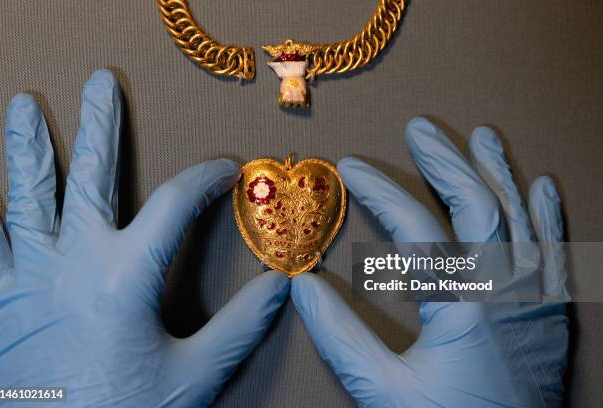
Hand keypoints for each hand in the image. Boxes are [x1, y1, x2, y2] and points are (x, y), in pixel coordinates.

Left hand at [0, 69, 289, 406]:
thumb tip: (281, 285)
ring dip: (26, 149)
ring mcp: (26, 279)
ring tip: (21, 106)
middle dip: (99, 126)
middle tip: (100, 84)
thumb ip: (240, 326)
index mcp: (125, 277)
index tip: (222, 169)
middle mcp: (72, 265)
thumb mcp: (194, 376)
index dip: (205, 179)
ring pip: (24, 199)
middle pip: (89, 178)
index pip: (176, 206)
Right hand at [291, 118, 568, 406]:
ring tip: (482, 136)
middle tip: (420, 129)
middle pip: (478, 204)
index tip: (353, 168)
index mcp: (463, 304)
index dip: (381, 192)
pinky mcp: (554, 311)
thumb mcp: (385, 393)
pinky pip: (557, 249)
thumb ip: (341, 337)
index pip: (416, 228)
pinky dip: (548, 213)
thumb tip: (303, 287)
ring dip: (499, 172)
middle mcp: (507, 288)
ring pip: (521, 216)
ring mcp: (538, 296)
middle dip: (445, 161)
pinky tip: (543, 185)